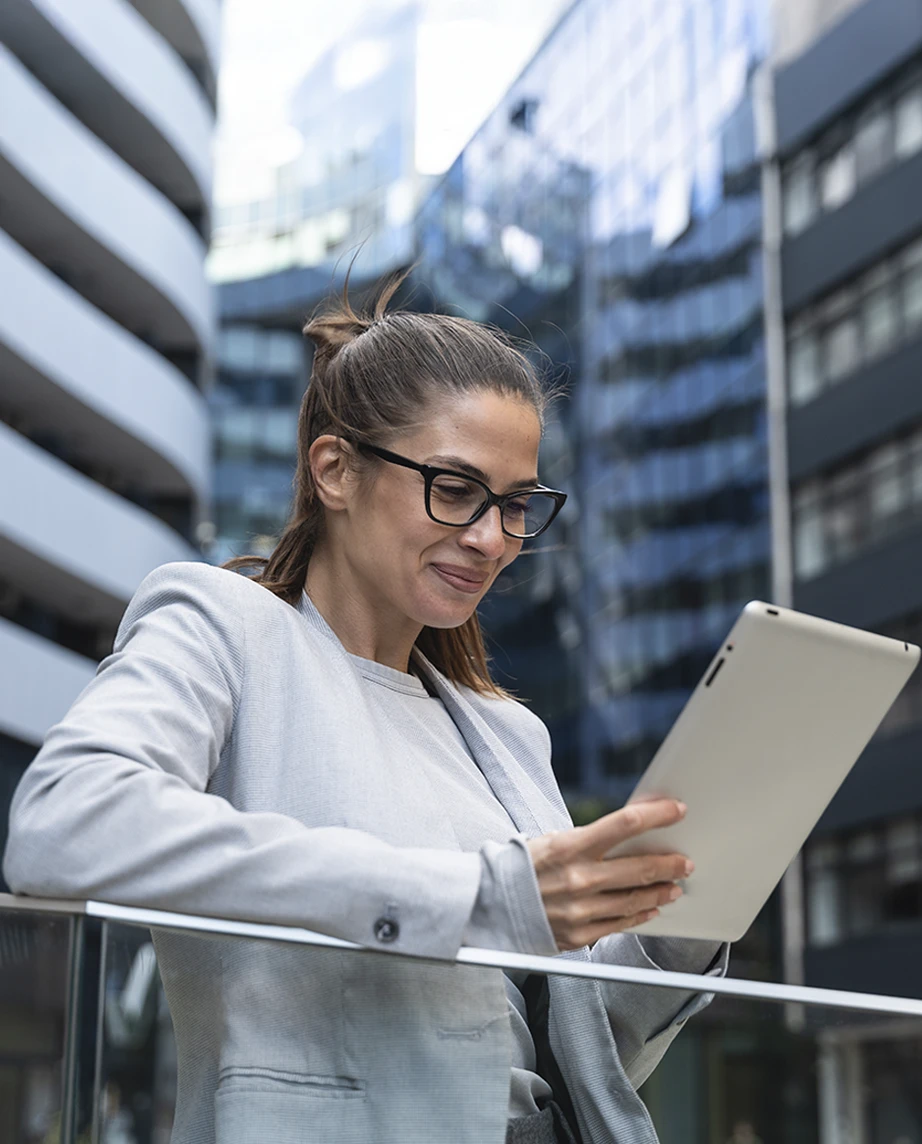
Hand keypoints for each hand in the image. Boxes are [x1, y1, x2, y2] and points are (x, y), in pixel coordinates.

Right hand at [526, 799, 691, 950]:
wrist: (490, 904)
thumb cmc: (523, 867)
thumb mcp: (552, 841)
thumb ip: (590, 840)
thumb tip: (629, 833)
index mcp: (569, 846)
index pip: (624, 824)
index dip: (656, 815)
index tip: (676, 811)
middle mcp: (578, 878)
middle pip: (639, 867)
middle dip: (668, 863)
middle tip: (684, 861)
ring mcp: (580, 909)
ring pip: (634, 900)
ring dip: (660, 891)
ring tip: (674, 885)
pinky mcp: (579, 935)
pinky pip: (619, 924)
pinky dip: (639, 915)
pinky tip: (651, 908)